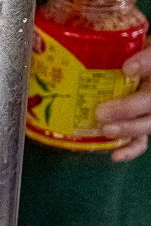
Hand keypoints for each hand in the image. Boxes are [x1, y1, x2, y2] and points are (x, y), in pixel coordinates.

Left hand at [97, 45, 150, 161]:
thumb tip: (100, 53)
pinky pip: (141, 141)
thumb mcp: (122, 50)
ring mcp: (149, 110)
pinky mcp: (141, 125)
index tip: (127, 67)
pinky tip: (114, 155)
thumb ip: (113, 50)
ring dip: (128, 128)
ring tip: (106, 129)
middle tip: (102, 112)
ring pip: (149, 122)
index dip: (145, 63)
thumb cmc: (123, 61)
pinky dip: (129, 150)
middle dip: (129, 108)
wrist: (133, 72)